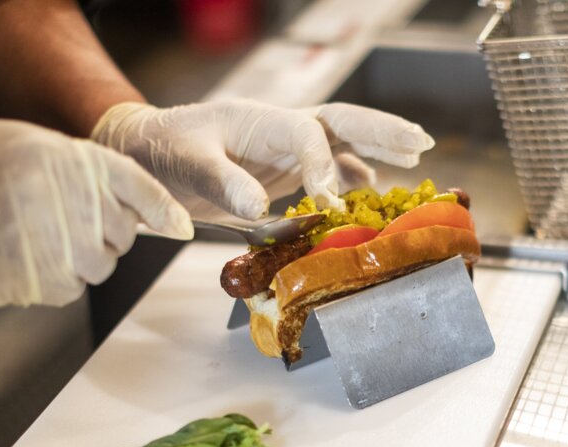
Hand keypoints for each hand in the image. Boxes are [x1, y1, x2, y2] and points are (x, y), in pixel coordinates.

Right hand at [0, 120, 192, 306]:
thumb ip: (90, 173)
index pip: (137, 187)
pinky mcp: (31, 284)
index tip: (181, 226)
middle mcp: (65, 201)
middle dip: (103, 231)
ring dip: (78, 257)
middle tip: (60, 216)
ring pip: (97, 266)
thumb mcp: (31, 146)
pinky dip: (54, 277)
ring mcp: (49, 246)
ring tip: (32, 232)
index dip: (162, 209)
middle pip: (121, 235)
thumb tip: (153, 215)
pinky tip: (19, 253)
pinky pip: (68, 289)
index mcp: (67, 160)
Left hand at [90, 100, 434, 222]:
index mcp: (261, 119)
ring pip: (342, 145)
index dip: (326, 168)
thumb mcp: (186, 163)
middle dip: (383, 132)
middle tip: (421, 144)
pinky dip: (352, 180)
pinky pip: (327, 170)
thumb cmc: (162, 150)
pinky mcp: (282, 169)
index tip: (334, 206)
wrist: (146, 151)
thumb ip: (223, 181)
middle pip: (343, 123)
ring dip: (378, 152)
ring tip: (414, 162)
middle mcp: (281, 130)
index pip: (309, 136)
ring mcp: (285, 149)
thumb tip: (260, 206)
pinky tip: (371, 192)